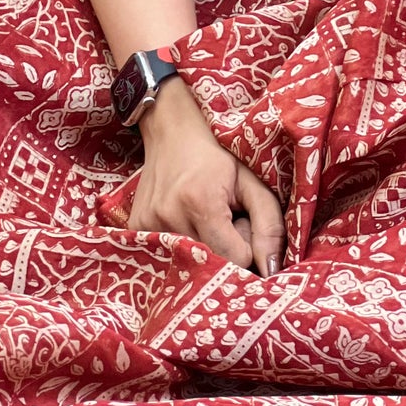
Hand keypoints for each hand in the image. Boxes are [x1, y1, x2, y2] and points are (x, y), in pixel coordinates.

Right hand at [128, 75, 284, 275]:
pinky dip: (181, 248)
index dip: (246, 249)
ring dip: (203, 250)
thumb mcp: (252, 183)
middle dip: (225, 254)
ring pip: (187, 264)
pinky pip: (166, 256)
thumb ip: (269, 225)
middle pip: (210, 264)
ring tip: (204, 223)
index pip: (234, 258)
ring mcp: (147, 225)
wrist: (171, 134)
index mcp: (201, 202)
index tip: (241, 227)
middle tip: (224, 226)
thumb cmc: (216, 161)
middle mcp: (169, 217)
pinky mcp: (135, 229)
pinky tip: (183, 223)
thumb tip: (270, 270)